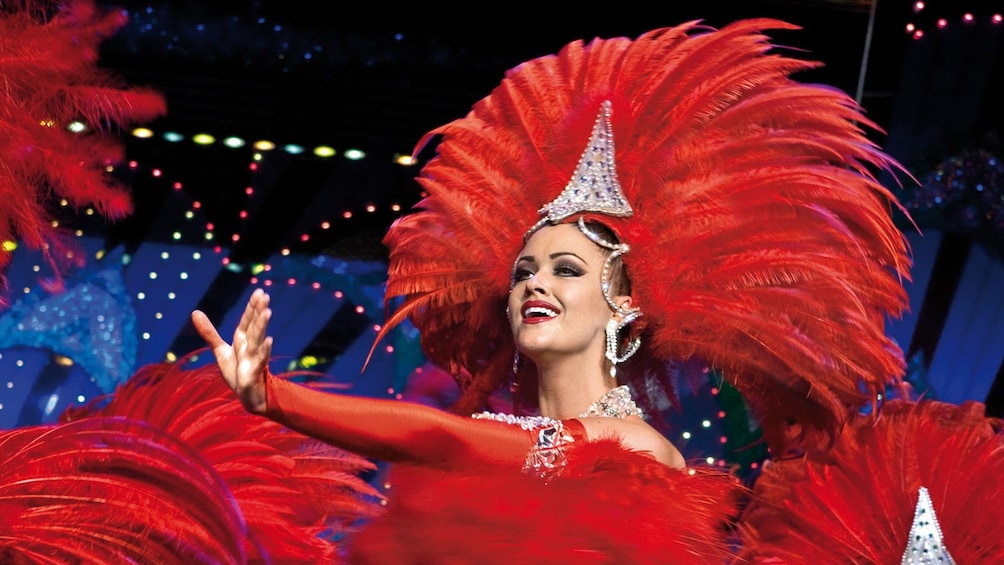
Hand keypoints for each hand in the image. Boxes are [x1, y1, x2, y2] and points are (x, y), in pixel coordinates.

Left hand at [191, 288, 272, 413]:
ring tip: (268, 312)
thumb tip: (195, 311)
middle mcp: (250, 346)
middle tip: (264, 295)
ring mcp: (253, 357)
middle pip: (254, 325)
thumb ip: (209, 332)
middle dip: (259, 310)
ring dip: (262, 325)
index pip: (247, 320)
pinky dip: (265, 350)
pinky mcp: (254, 371)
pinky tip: (269, 341)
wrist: (247, 394)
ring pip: (258, 339)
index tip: (259, 292)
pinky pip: (260, 359)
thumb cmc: (237, 371)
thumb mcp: (220, 350)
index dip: (252, 306)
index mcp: (243, 339)